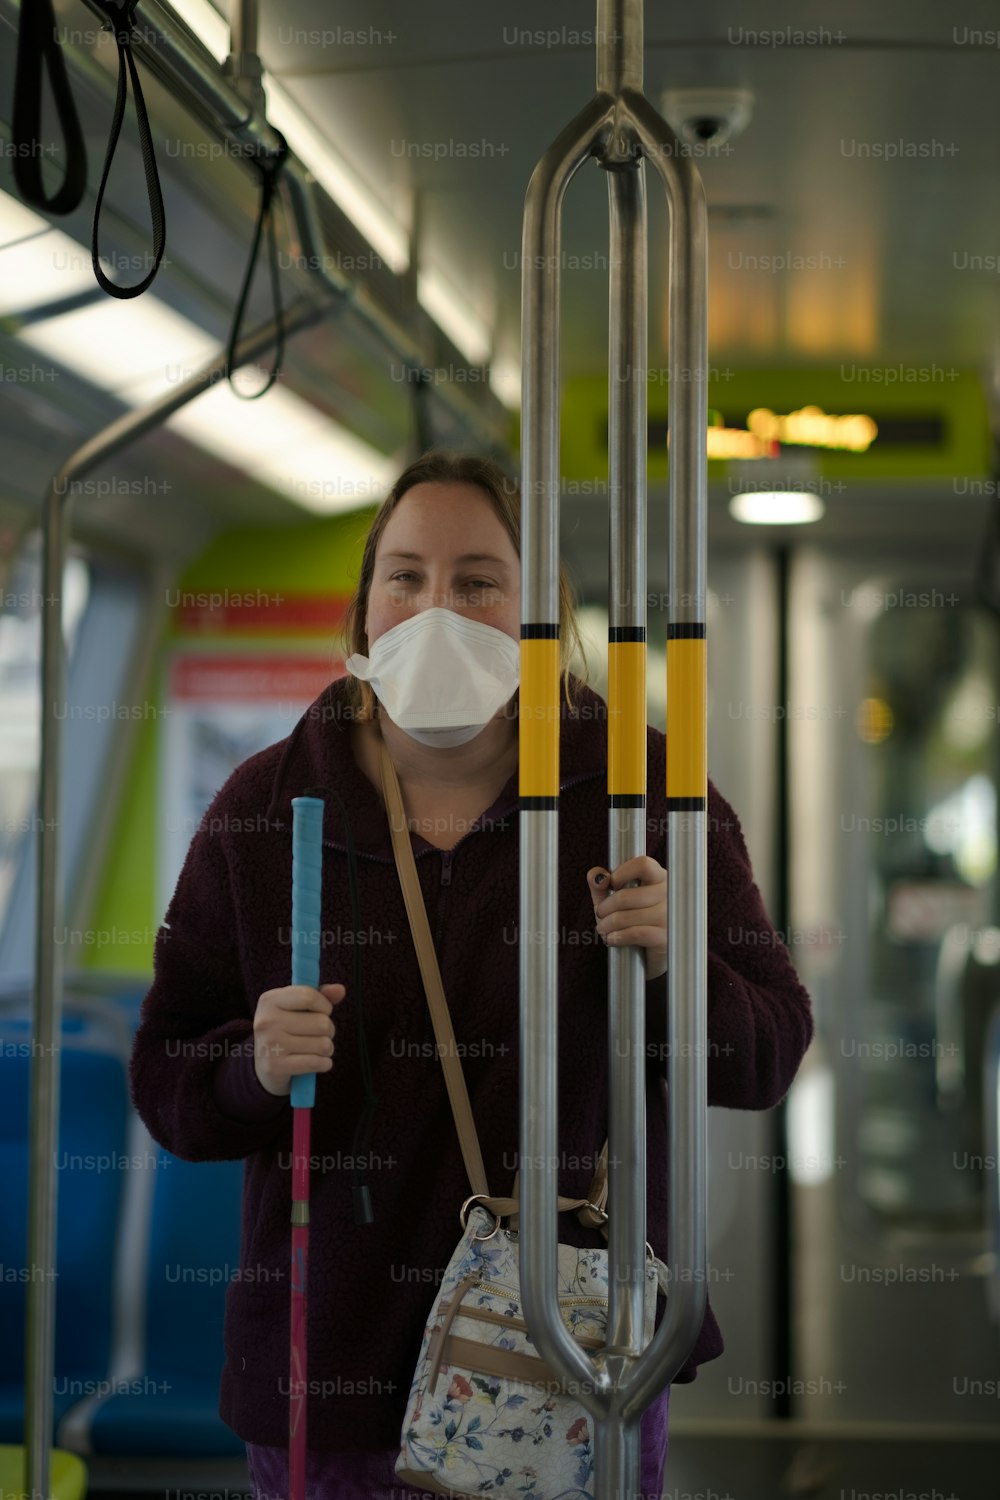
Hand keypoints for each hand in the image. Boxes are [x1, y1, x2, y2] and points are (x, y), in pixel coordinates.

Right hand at [252, 983, 345, 1096]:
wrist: (263, 1066)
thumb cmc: (286, 1030)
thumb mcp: (297, 1008)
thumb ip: (321, 995)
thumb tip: (340, 989)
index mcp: (270, 1000)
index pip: (309, 996)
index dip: (324, 1005)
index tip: (323, 1012)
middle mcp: (267, 1021)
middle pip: (321, 1022)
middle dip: (328, 1030)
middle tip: (318, 1034)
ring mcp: (270, 1045)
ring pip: (323, 1044)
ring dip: (327, 1049)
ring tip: (316, 1049)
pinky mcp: (276, 1067)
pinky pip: (316, 1063)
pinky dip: (324, 1064)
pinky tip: (317, 1062)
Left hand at [588, 857, 667, 981]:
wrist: (656, 953)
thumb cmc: (635, 921)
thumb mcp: (615, 901)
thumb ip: (602, 885)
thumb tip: (595, 875)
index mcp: (659, 878)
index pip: (643, 864)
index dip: (621, 873)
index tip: (612, 885)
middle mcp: (668, 894)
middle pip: (626, 896)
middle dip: (605, 908)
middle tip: (600, 915)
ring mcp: (669, 916)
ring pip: (626, 917)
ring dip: (607, 925)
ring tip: (603, 930)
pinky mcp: (666, 937)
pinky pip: (634, 933)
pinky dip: (617, 937)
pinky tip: (612, 939)